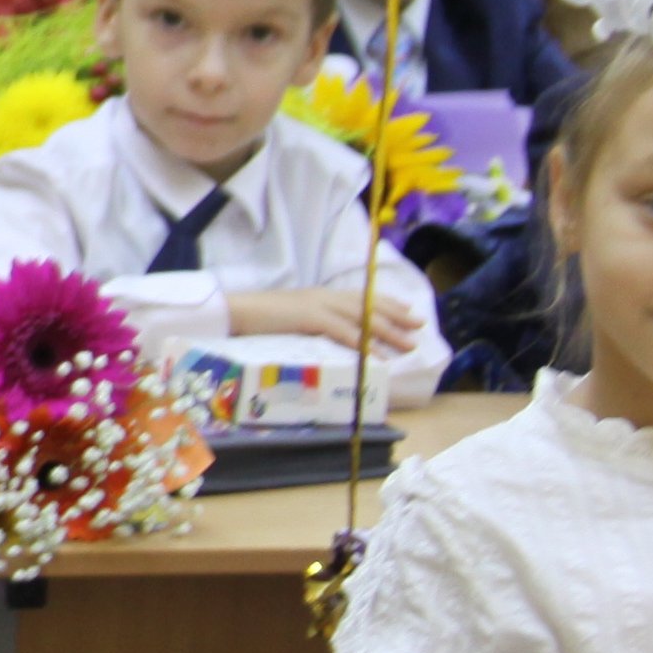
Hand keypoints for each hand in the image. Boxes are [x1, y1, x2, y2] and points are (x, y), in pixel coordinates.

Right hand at [222, 286, 425, 354]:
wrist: (233, 313)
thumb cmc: (256, 319)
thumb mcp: (289, 319)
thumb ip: (309, 324)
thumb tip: (323, 338)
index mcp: (318, 295)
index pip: (360, 296)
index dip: (386, 303)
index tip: (407, 309)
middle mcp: (323, 296)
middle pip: (368, 304)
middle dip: (397, 315)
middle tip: (420, 325)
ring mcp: (317, 306)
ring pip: (363, 318)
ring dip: (389, 332)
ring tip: (410, 344)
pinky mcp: (310, 318)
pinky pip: (344, 333)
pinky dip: (364, 344)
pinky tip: (379, 356)